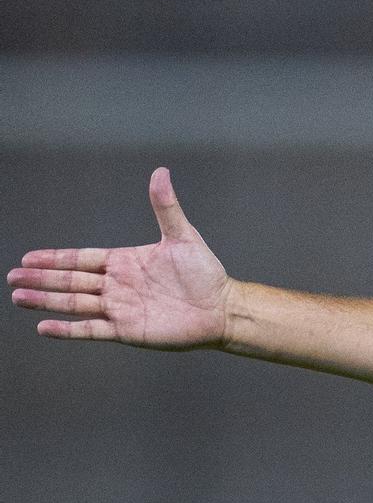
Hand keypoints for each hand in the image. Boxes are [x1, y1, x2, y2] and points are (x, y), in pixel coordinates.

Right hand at [9, 167, 231, 348]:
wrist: (223, 309)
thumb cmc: (206, 274)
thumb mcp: (183, 237)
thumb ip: (166, 207)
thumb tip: (161, 172)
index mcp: (124, 262)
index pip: (81, 259)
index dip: (55, 259)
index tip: (29, 257)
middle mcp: (117, 285)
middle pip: (71, 281)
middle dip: (42, 279)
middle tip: (14, 277)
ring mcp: (120, 308)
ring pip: (74, 304)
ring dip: (46, 301)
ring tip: (19, 297)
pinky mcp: (128, 330)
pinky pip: (92, 330)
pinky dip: (68, 330)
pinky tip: (44, 328)